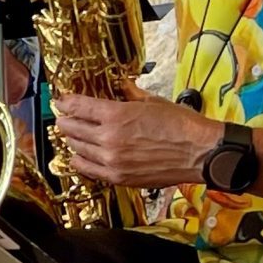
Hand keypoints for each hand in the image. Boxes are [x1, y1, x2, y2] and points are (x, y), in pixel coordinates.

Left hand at [53, 85, 220, 188]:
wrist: (201, 152)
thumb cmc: (182, 126)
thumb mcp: (153, 101)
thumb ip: (130, 94)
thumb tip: (120, 86)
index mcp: (116, 115)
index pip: (77, 107)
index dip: (66, 102)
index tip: (62, 100)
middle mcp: (109, 138)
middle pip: (72, 128)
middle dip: (66, 120)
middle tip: (64, 117)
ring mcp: (112, 160)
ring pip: (77, 149)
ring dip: (72, 140)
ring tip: (72, 135)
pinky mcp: (118, 177)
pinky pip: (88, 169)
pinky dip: (80, 161)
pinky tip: (79, 157)